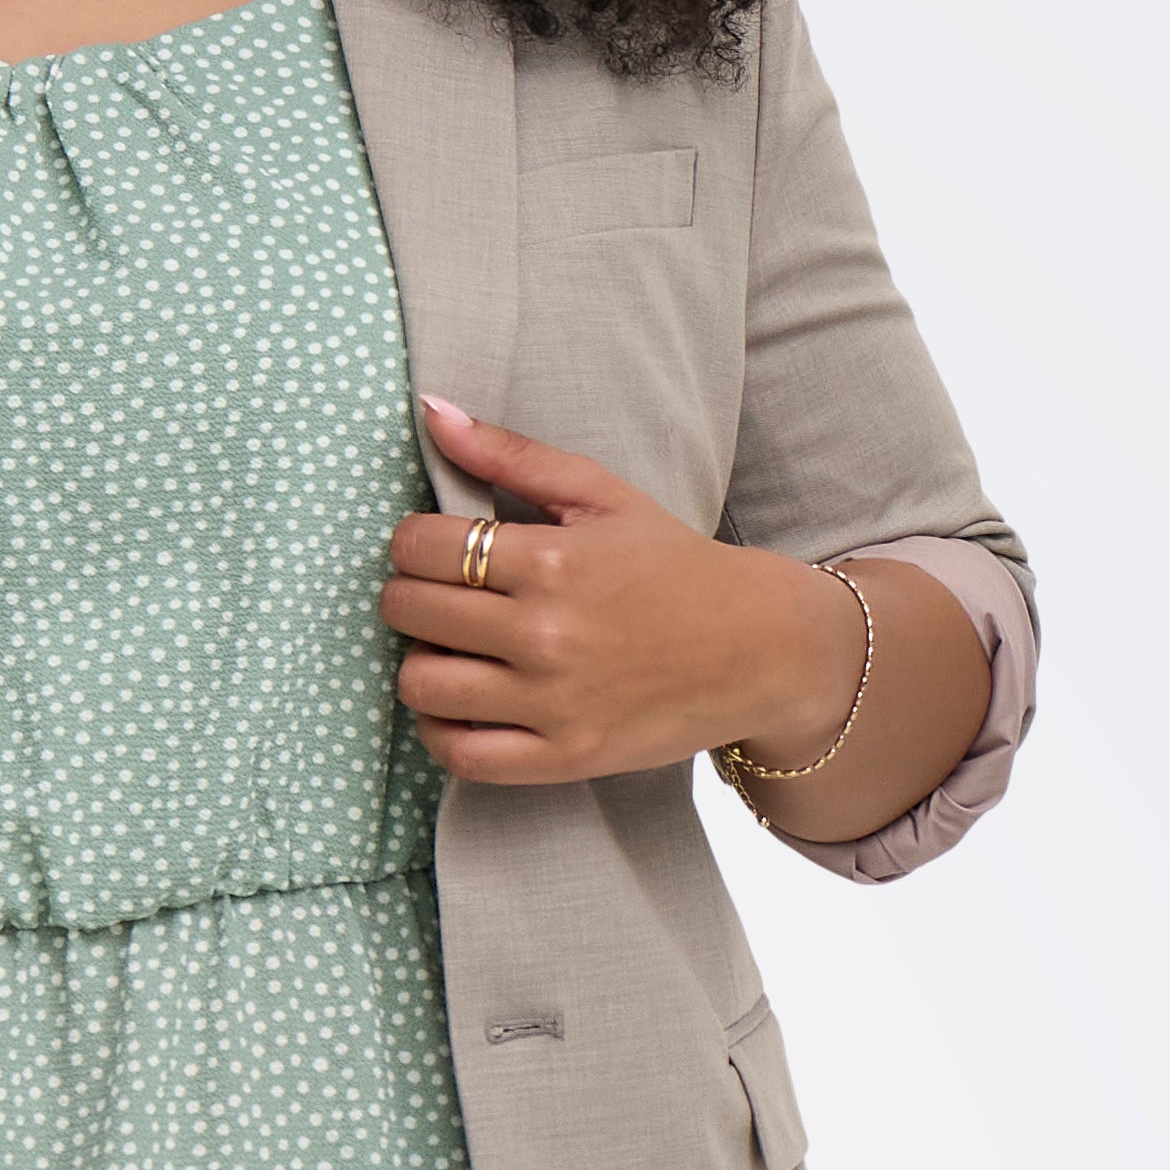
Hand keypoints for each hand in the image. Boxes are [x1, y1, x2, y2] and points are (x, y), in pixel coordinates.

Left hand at [380, 404, 862, 787]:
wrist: (760, 647)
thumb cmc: (675, 564)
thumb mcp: (603, 494)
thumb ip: (512, 453)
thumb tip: (431, 412)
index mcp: (551, 560)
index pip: (422, 547)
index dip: (410, 542)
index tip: (430, 547)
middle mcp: (546, 633)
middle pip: (411, 612)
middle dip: (408, 595)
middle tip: (436, 594)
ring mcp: (553, 702)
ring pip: (422, 685)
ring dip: (419, 661)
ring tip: (448, 648)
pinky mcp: (565, 757)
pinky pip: (460, 755)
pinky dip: (440, 732)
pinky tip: (459, 706)